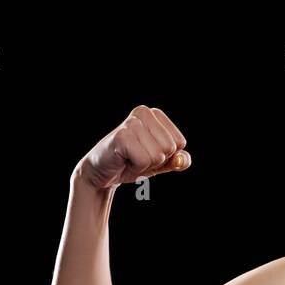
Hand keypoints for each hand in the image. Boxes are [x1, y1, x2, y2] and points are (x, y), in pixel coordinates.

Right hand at [76, 105, 190, 189]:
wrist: (102, 173)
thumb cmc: (132, 163)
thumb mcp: (160, 163)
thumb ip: (177, 160)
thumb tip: (182, 160)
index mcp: (155, 114)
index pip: (179, 143)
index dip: (166, 156)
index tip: (147, 153)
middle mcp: (144, 112)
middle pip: (170, 148)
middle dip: (155, 161)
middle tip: (136, 157)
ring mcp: (132, 123)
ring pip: (158, 156)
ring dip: (144, 165)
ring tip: (129, 158)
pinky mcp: (121, 136)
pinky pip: (144, 161)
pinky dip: (136, 168)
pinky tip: (123, 161)